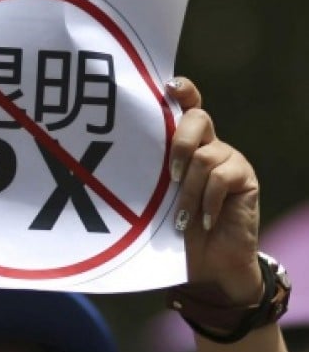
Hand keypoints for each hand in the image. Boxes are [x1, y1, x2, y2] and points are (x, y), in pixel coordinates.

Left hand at [167, 78, 260, 304]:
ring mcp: (229, 160)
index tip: (167, 86)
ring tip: (181, 217)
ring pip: (206, 156)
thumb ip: (147, 177)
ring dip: (189, 190)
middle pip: (198, 118)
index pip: (186, 106)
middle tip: (170, 176)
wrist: (207, 264)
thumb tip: (105, 165)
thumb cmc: (170, 232)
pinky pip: (223, 177)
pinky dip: (207, 201)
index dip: (181, 91)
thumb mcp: (152, 202)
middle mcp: (208, 145)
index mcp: (183, 145)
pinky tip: (203, 221)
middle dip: (180, 143)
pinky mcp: (245, 178)